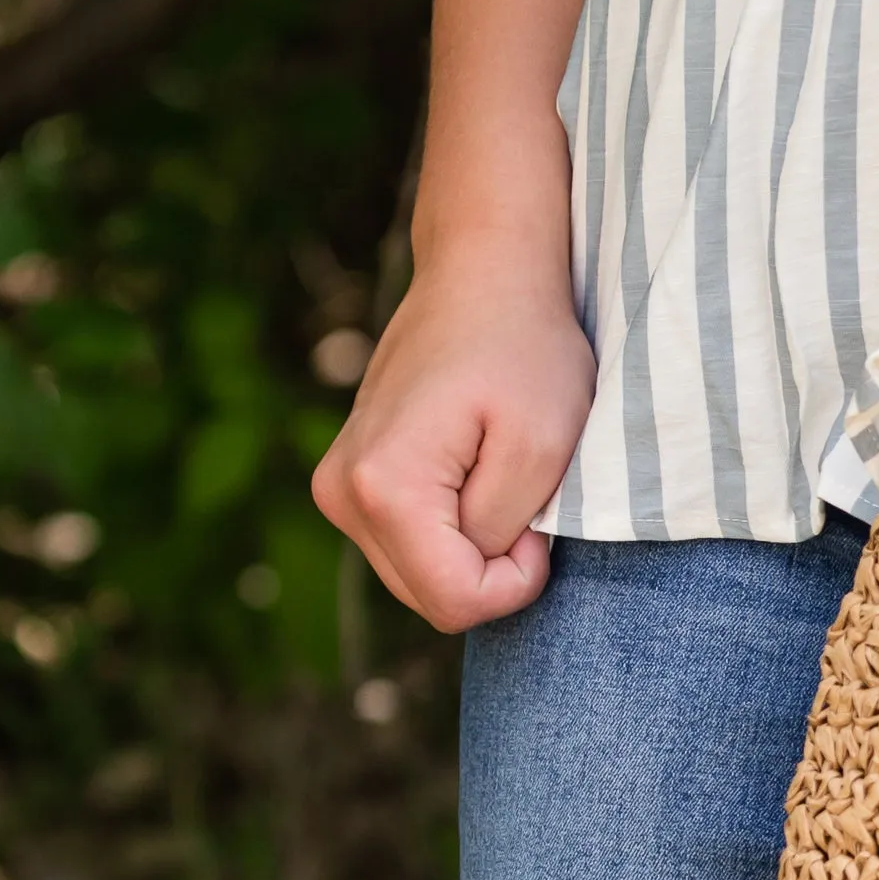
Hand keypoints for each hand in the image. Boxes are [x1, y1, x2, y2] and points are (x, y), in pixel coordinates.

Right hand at [312, 240, 594, 630]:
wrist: (481, 276)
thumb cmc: (523, 351)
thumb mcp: (542, 448)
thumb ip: (505, 533)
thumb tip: (479, 568)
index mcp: (383, 488)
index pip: (455, 603)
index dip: (515, 582)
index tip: (538, 521)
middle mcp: (341, 494)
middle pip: (431, 598)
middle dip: (491, 566)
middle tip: (521, 491)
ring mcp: (336, 489)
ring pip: (421, 577)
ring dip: (471, 546)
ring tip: (493, 472)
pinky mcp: (346, 483)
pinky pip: (410, 547)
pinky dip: (451, 529)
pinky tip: (469, 471)